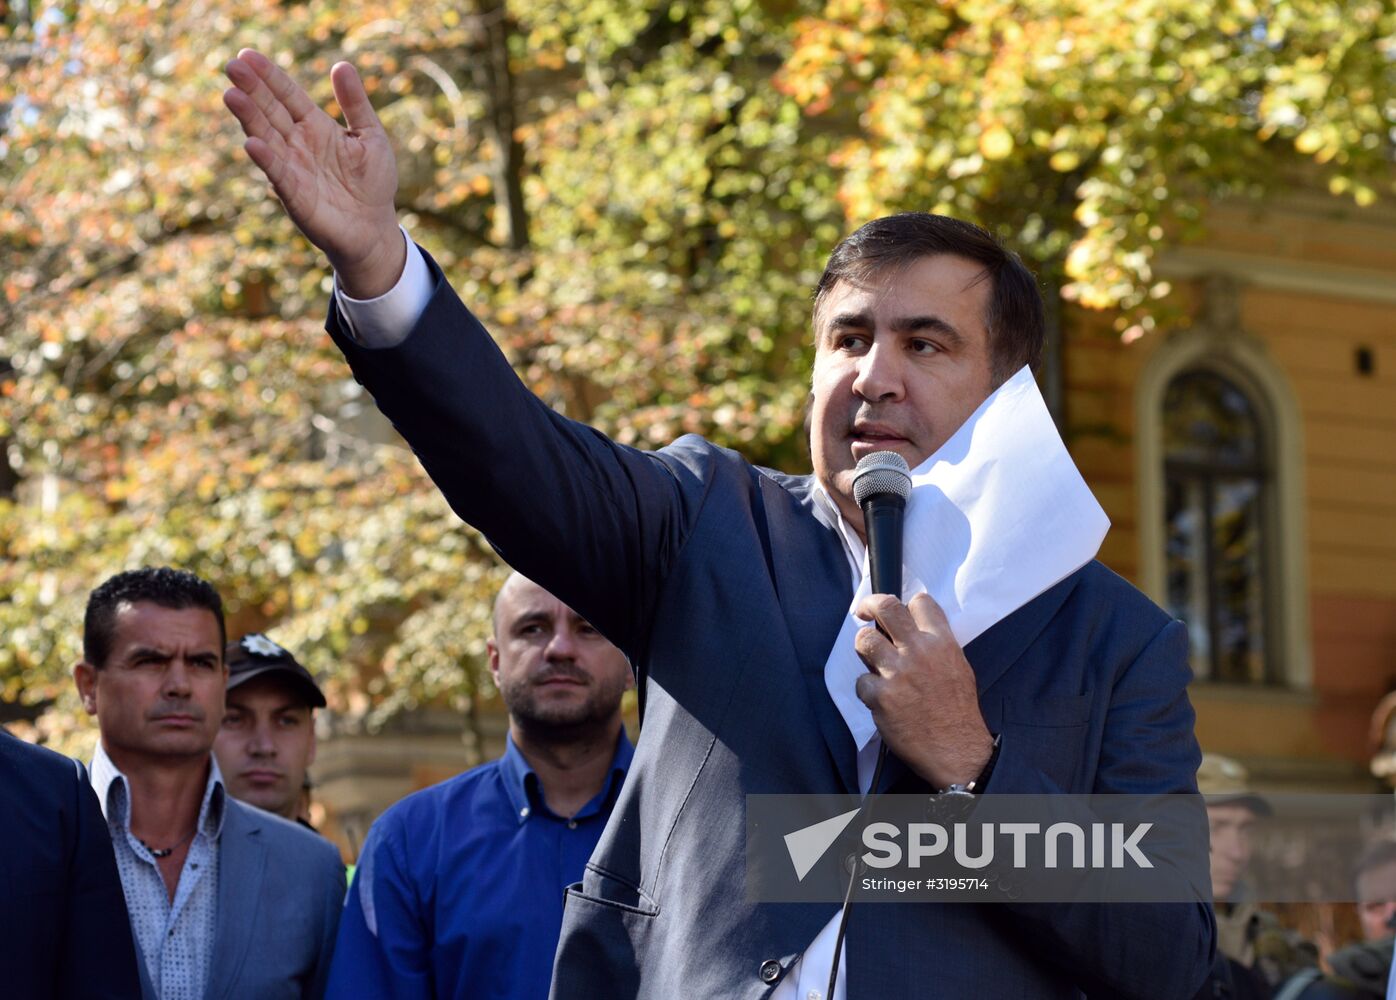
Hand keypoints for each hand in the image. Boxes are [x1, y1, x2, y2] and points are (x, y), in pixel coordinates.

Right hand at [223, 49, 404, 297]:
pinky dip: (267, 161)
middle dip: (252, 90)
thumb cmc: (373, 182)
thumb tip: (342, 65)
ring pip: (267, 139)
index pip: (287, 95)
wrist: (375, 228)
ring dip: (249, 119)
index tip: (248, 55)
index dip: (270, 76)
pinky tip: (252, 144)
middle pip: (270, 112)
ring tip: (232, 96)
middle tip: (232, 66)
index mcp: (314, 126)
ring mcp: (293, 169)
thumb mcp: (371, 136)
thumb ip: (355, 103)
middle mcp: (297, 144)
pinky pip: (279, 176)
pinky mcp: (296, 197)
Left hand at [853, 592, 993, 788]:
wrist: (957, 750)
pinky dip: (868, 689)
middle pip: (886, 607)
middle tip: (863, 612)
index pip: (920, 602)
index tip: (896, 612)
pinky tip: (881, 699)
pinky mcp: (881, 696)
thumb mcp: (958, 667)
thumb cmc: (957, 712)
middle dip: (869, 604)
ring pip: (864, 640)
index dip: (905, 604)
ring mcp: (898, 673)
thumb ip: (936, 645)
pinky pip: (861, 681)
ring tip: (873, 662)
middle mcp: (919, 652)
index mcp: (942, 643)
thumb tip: (911, 631)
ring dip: (865, 649)